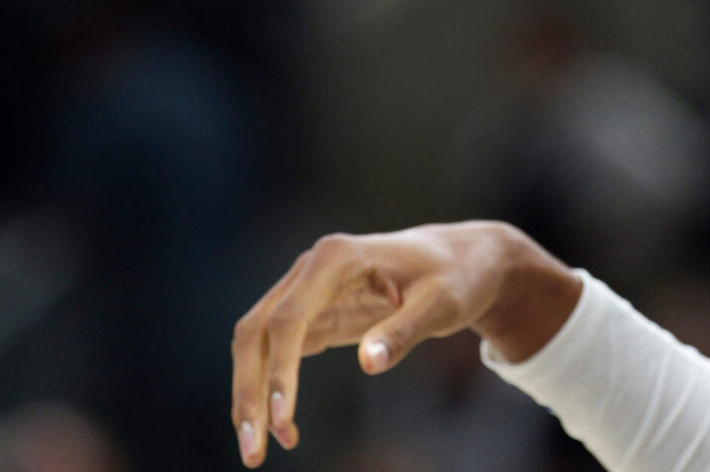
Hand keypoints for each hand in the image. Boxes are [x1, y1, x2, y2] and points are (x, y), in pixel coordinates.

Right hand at [230, 220, 578, 466]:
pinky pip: (277, 352)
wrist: (460, 260)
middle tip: (252, 451)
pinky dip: (272, 389)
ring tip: (258, 452)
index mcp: (335, 258)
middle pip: (256, 332)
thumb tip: (368, 364)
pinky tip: (284, 429)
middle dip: (249, 391)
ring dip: (251, 395)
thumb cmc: (454, 278)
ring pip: (257, 344)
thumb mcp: (441, 304)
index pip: (289, 318)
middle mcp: (310, 270)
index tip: (282, 419)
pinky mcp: (312, 313)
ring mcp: (306, 290)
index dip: (280, 370)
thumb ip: (404, 331)